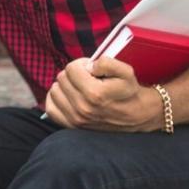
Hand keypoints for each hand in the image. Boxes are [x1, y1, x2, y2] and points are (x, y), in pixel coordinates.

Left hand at [43, 57, 163, 130]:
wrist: (137, 115)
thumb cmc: (129, 91)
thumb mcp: (125, 71)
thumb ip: (106, 62)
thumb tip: (88, 66)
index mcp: (94, 94)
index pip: (71, 68)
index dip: (82, 64)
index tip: (92, 70)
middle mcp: (83, 108)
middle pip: (62, 78)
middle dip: (74, 75)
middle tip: (88, 79)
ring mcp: (76, 119)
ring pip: (54, 91)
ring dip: (65, 86)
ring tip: (80, 88)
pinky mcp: (72, 126)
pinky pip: (51, 108)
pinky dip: (57, 100)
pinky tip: (69, 97)